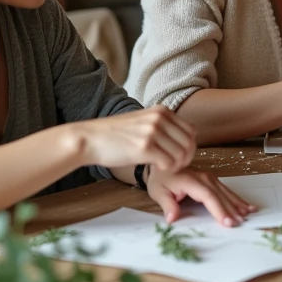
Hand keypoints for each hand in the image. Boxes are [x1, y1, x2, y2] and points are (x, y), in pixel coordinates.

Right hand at [69, 105, 196, 173]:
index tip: (178, 157)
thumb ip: (162, 127)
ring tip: (162, 168)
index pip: (191, 131)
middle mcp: (160, 118)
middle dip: (185, 159)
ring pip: (181, 155)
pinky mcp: (144, 147)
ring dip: (175, 166)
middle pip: (189, 144)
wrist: (89, 138)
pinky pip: (168, 163)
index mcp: (162, 111)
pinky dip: (165, 170)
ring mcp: (153, 132)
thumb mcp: (143, 122)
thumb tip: (183, 142)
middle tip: (173, 166)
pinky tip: (154, 169)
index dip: (189, 147)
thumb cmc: (115, 135)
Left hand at [146, 167, 256, 226]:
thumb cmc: (161, 179)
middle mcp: (204, 177)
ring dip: (238, 203)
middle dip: (232, 209)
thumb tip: (172, 219)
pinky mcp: (212, 179)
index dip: (219, 209)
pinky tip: (246, 205)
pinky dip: (237, 198)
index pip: (208, 196)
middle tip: (241, 222)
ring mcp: (210, 177)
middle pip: (221, 195)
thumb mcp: (158, 192)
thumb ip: (167, 205)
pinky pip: (226, 190)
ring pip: (226, 192)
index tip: (227, 222)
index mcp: (191, 181)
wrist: (164, 164)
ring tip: (249, 213)